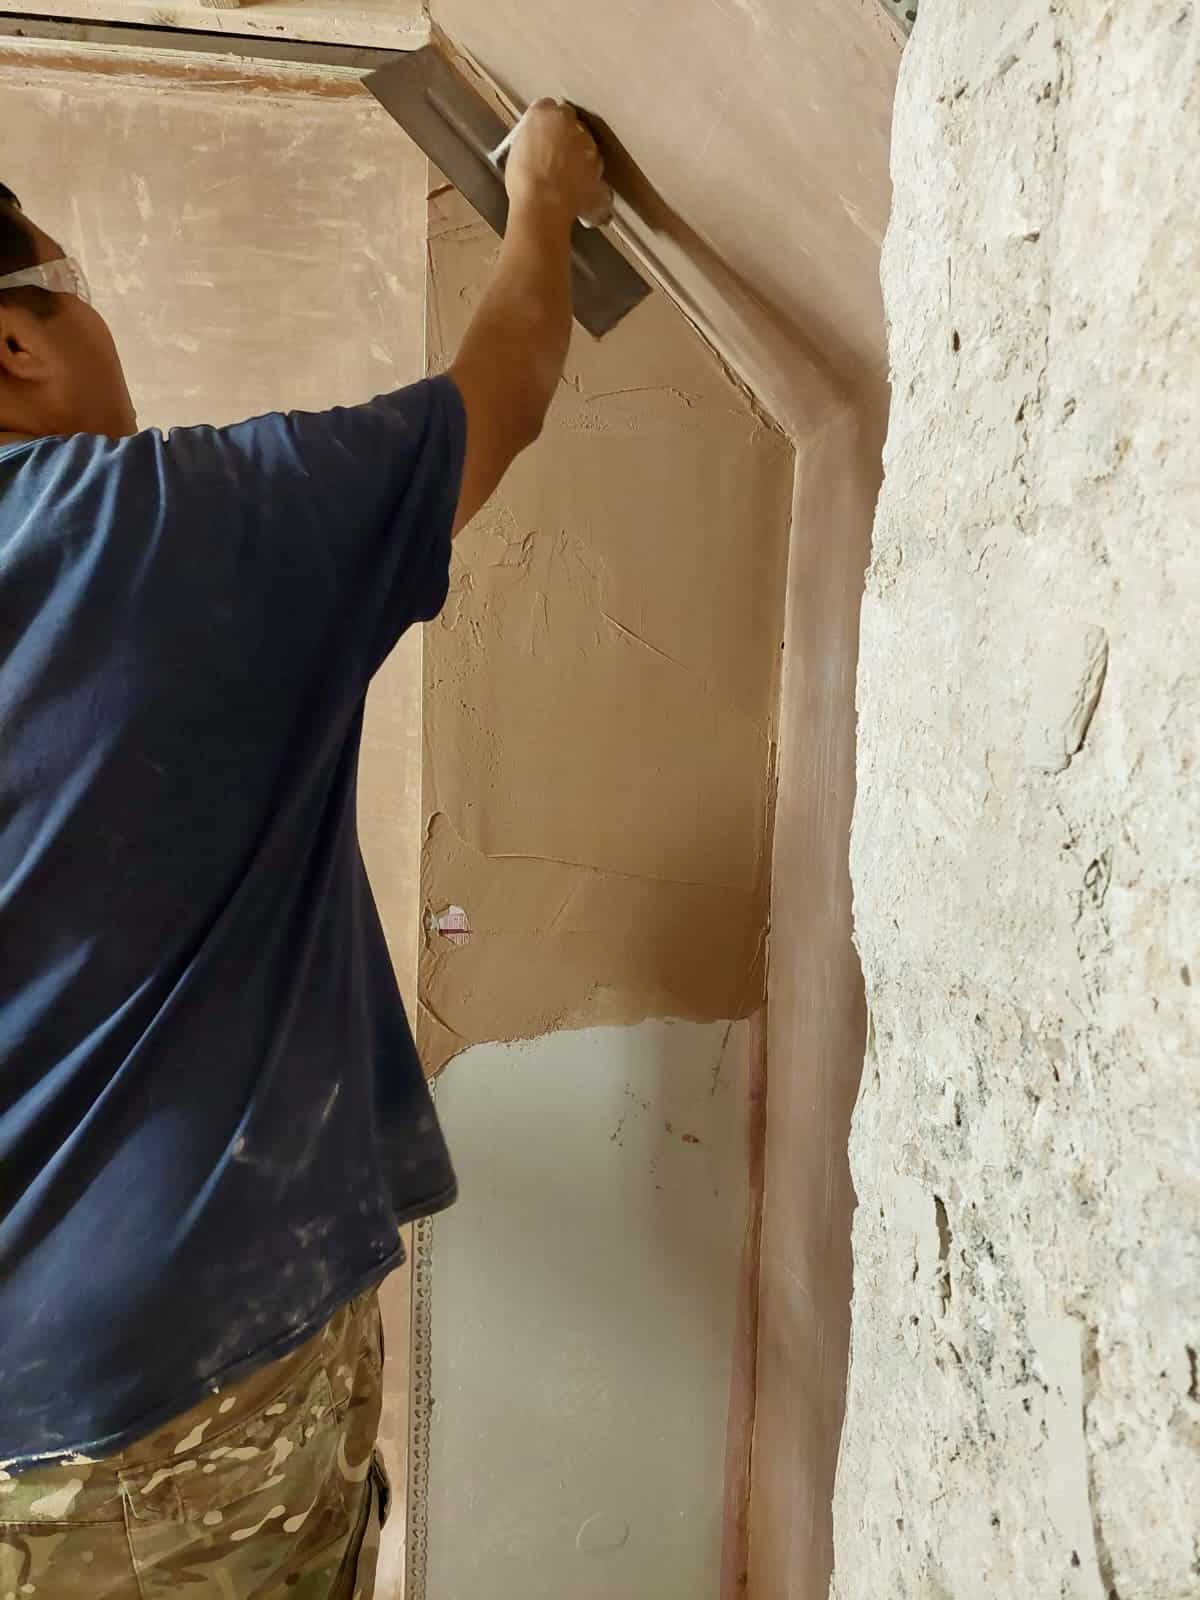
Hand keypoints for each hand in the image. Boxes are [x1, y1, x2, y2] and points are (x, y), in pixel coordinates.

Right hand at [504, 99, 611, 226]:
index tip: (543, 133)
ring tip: (566, 175)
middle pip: (570, 122)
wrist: (543, 205)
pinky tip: (578, 188)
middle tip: (555, 154)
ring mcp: (587, 143)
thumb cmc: (523, 181)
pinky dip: (589, 176)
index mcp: (543, 113)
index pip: (547, 107)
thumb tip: (535, 144)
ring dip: (579, 154)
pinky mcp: (599, 165)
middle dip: (566, 135)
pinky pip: (594, 167)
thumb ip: (530, 139)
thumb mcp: (516, 153)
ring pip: (586, 143)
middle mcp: (568, 122)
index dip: (545, 123)